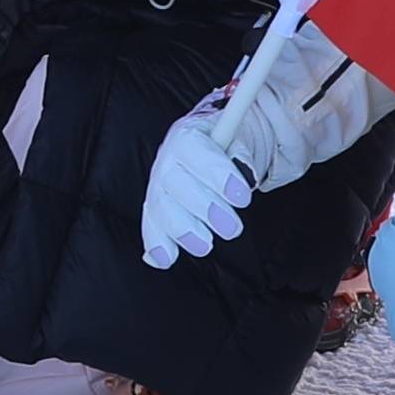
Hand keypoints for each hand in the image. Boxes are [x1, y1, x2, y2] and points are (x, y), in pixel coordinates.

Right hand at [138, 96, 256, 264]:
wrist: (214, 149)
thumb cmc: (226, 146)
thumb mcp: (240, 138)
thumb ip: (243, 152)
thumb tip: (244, 169)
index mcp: (188, 136)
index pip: (195, 150)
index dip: (217, 174)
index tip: (242, 196)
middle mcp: (168, 159)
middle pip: (176, 183)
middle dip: (204, 208)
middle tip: (231, 228)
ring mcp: (159, 185)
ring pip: (160, 207)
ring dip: (182, 229)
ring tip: (205, 245)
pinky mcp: (156, 209)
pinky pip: (151, 226)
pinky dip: (157, 243)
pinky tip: (166, 258)